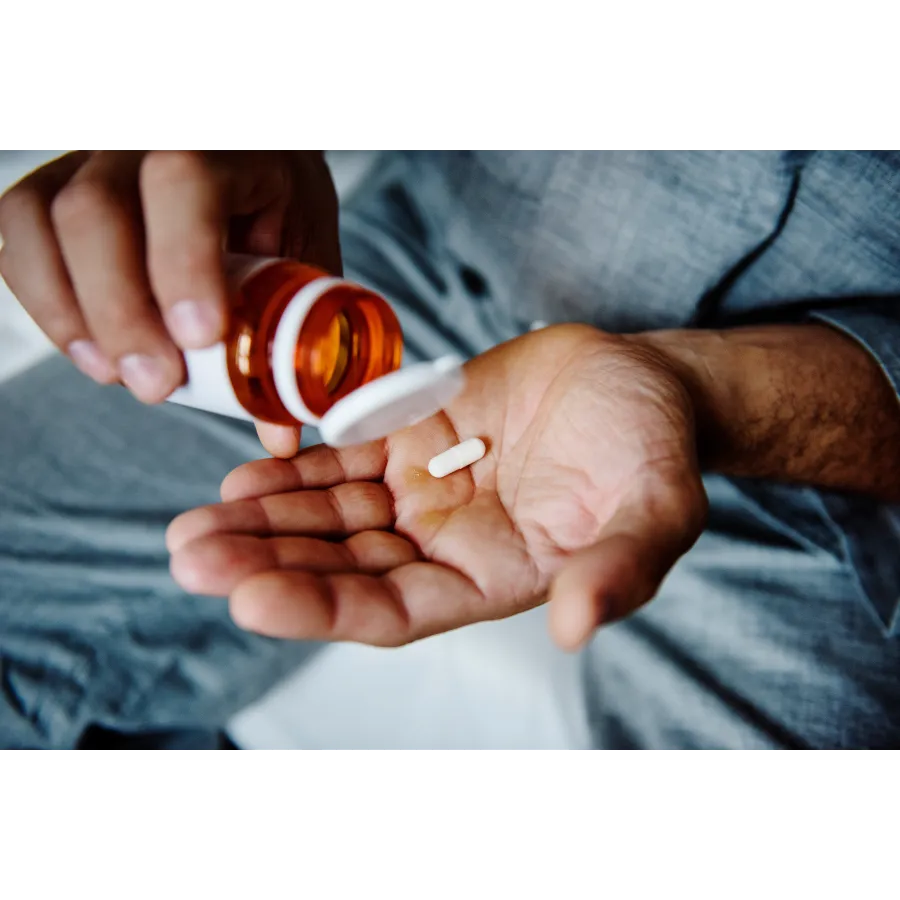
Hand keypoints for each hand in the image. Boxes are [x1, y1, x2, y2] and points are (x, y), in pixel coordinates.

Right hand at [0, 147, 338, 455]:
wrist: (250, 160)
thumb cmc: (279, 207)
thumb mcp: (306, 257)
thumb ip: (297, 333)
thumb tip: (281, 433)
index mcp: (226, 148)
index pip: (184, 181)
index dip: (182, 261)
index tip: (200, 338)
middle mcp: (144, 141)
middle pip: (96, 210)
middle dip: (120, 312)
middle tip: (156, 385)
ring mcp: (89, 161)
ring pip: (40, 221)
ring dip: (71, 315)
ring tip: (117, 375)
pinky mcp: (53, 190)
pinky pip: (18, 239)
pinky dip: (46, 304)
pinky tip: (89, 351)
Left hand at [166, 324, 707, 649]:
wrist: (641, 383)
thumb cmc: (654, 453)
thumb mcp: (656, 513)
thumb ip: (617, 570)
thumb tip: (577, 626)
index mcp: (493, 579)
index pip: (395, 611)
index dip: (324, 607)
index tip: (251, 600)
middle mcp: (446, 544)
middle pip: (343, 565)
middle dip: (268, 563)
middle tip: (192, 558)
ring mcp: (424, 491)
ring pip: (330, 515)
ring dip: (264, 521)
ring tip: (196, 525)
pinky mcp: (415, 437)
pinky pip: (344, 458)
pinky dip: (296, 469)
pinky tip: (243, 478)